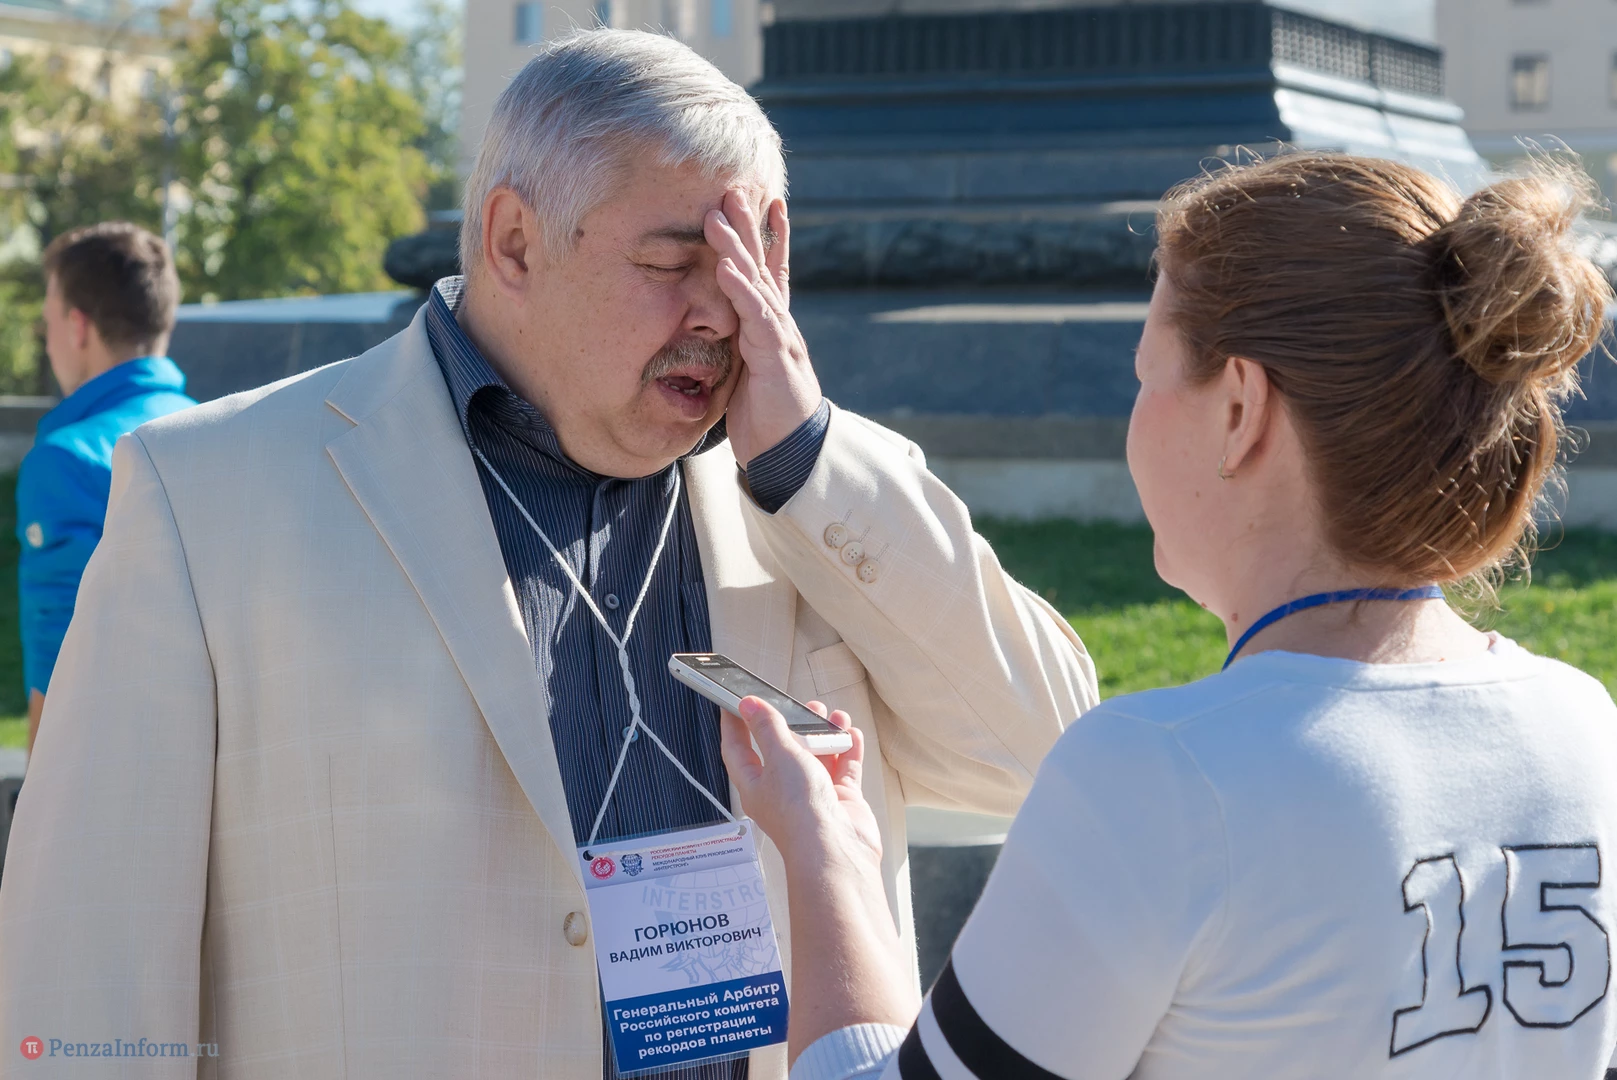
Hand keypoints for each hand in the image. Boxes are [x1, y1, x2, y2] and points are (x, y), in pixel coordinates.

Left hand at [705, 189, 821, 466]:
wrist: (790, 453)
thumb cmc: (768, 416)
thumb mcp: (750, 373)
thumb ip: (743, 347)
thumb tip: (729, 332)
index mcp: (771, 328)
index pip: (771, 274)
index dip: (769, 237)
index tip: (765, 201)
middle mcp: (779, 325)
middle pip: (763, 266)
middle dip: (750, 226)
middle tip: (735, 188)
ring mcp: (779, 339)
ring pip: (757, 284)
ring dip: (738, 248)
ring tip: (719, 216)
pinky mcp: (775, 358)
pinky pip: (757, 318)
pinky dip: (741, 291)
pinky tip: (728, 268)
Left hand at [719, 697, 881, 873]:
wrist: (835, 850)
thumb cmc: (799, 812)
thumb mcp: (779, 756)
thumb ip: (768, 728)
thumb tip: (750, 706)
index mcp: (755, 785)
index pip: (737, 749)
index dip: (736, 724)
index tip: (737, 702)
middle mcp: (781, 791)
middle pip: (782, 750)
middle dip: (791, 725)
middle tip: (799, 705)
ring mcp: (812, 797)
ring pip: (816, 757)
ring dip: (824, 734)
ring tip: (831, 715)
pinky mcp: (838, 801)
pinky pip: (843, 769)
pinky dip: (847, 750)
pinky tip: (850, 733)